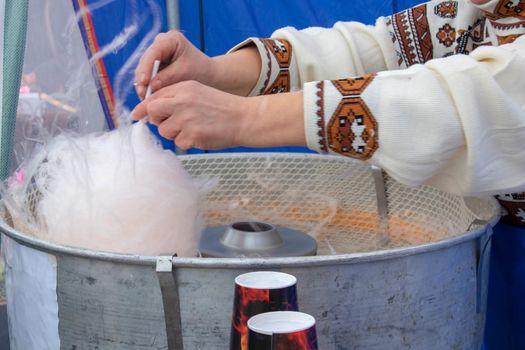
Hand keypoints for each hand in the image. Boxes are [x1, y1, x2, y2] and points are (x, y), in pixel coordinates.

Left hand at [132, 80, 246, 149]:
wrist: (243, 118)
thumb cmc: (221, 107)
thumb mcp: (197, 92)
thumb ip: (174, 97)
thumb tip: (147, 110)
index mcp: (183, 88)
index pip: (154, 97)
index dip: (143, 108)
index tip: (136, 115)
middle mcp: (182, 102)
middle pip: (153, 113)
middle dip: (158, 120)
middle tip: (172, 122)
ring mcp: (186, 120)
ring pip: (164, 131)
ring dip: (174, 132)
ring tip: (193, 127)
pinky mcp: (192, 136)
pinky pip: (178, 143)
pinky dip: (187, 142)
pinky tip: (200, 135)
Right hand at [135, 31, 261, 98]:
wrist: (208, 75)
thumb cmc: (200, 71)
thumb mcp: (185, 73)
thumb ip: (168, 77)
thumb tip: (151, 85)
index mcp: (170, 39)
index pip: (154, 53)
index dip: (146, 68)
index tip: (144, 82)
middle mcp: (160, 44)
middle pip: (146, 61)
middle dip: (143, 79)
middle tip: (142, 95)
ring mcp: (156, 55)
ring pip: (144, 70)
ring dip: (143, 85)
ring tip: (145, 100)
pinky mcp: (155, 66)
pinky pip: (147, 77)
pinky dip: (148, 88)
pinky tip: (148, 99)